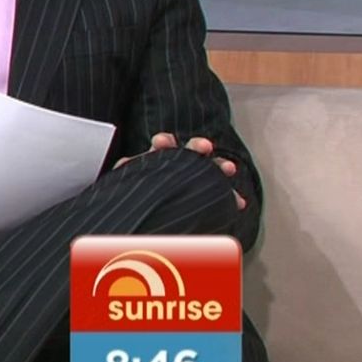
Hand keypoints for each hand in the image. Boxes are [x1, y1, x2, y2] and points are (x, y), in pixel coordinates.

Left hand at [114, 132, 246, 209]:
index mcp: (159, 157)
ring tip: (229, 169)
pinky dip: (230, 198)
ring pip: (210, 168)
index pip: (163, 143)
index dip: (165, 141)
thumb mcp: (130, 181)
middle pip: (191, 150)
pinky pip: (222, 194)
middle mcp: (180, 164)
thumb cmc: (139, 197)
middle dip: (197, 146)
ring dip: (220, 167)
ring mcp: (194, 178)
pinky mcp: (206, 196)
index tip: (163, 142)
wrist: (148, 220)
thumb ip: (128, 170)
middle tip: (203, 147)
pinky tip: (237, 202)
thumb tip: (123, 163)